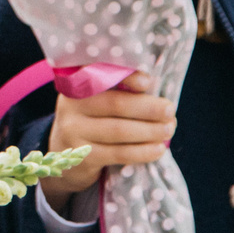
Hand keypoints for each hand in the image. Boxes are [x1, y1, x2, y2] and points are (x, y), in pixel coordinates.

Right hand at [41, 71, 173, 213]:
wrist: (63, 158)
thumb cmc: (91, 122)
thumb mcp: (95, 102)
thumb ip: (118, 92)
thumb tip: (157, 90)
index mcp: (75, 85)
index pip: (101, 75)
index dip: (126, 76)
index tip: (149, 82)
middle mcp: (70, 106)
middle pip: (115, 103)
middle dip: (148, 108)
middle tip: (170, 111)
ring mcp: (73, 132)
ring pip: (119, 130)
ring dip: (150, 130)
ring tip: (168, 130)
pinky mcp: (82, 158)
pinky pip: (119, 153)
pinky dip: (142, 151)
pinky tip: (158, 149)